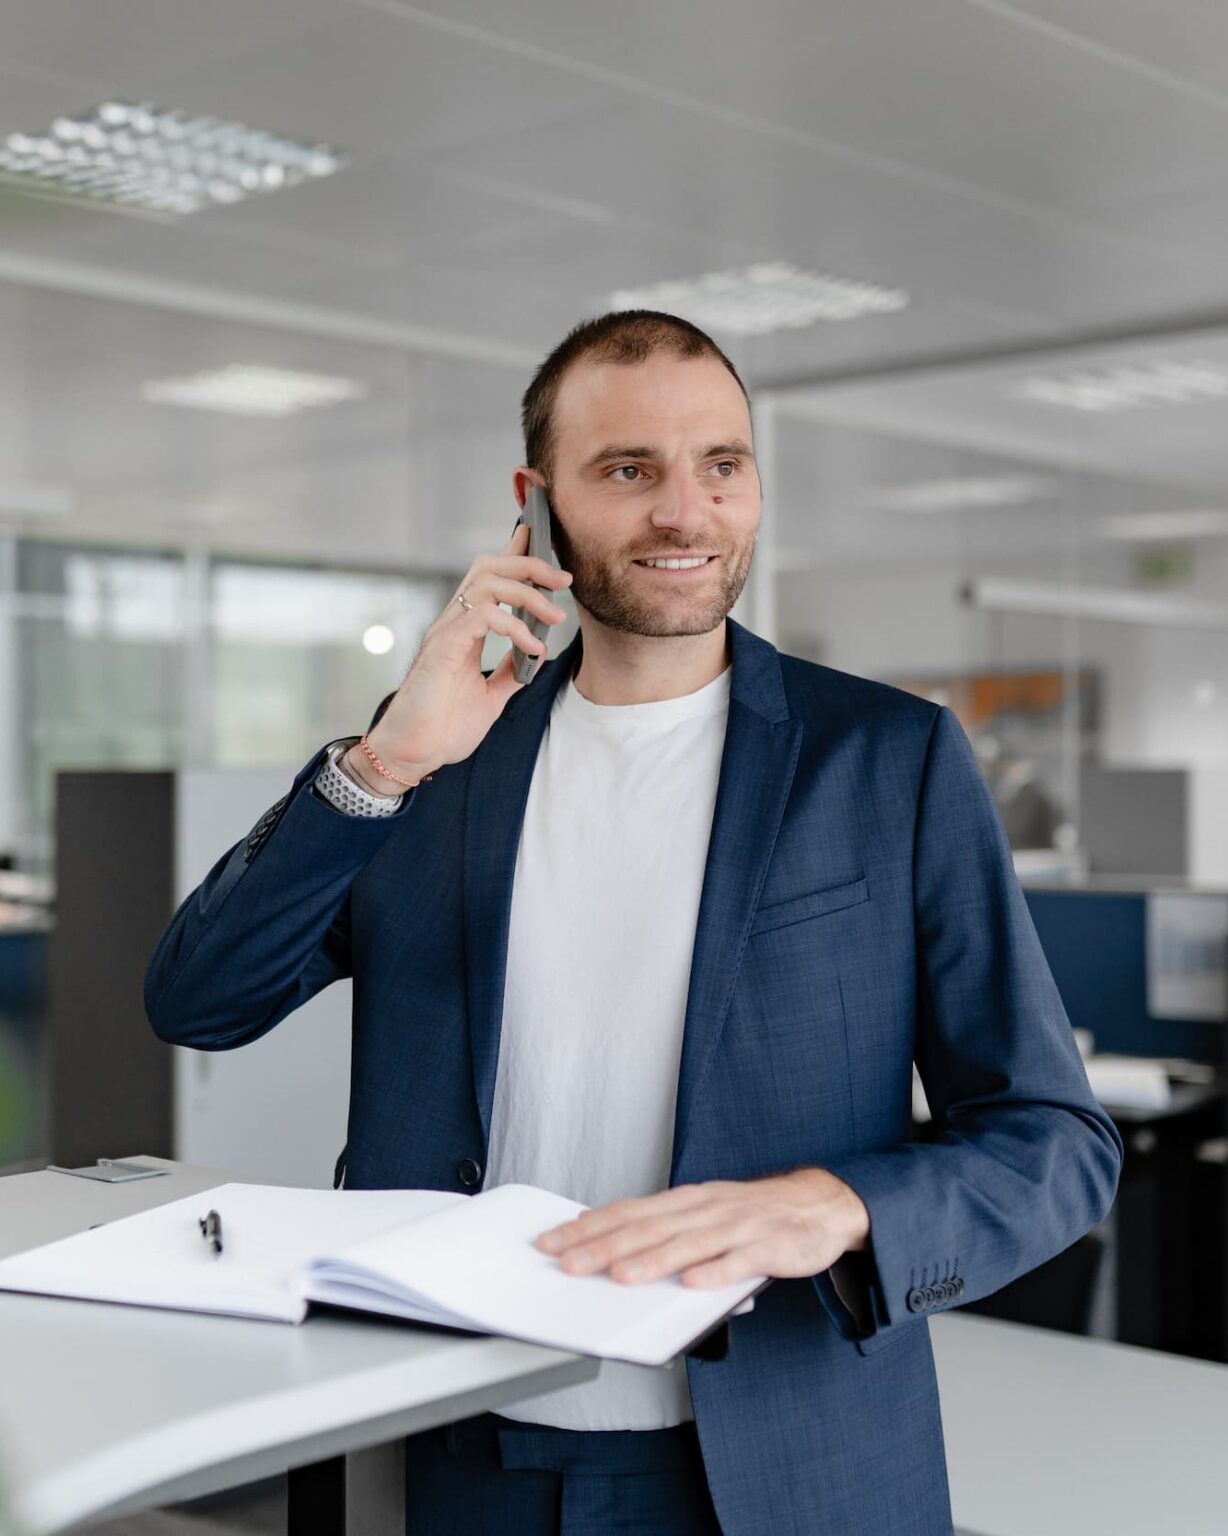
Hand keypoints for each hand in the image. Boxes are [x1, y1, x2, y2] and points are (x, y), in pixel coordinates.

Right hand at [348, 522, 571, 787]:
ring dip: (528, 593)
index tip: (540, 539)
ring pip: (488, 582)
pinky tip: (532, 648)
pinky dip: (515, 627)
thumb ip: (510, 672)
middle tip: (564, 580)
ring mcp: (447, 631)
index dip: (515, 554)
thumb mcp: (491, 697)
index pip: (490, 579)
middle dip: (530, 565)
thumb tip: (536, 656)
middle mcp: (454, 622)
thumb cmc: (443, 727)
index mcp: (464, 630)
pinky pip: (484, 616)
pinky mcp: (444, 646)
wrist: (414, 754)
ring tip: (555, 617)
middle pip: (490, 567)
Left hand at [535, 1169, 870, 1289]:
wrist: (820, 1205)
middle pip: (649, 1228)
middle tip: (568, 1264)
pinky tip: (694, 1284)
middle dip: (605, 1247)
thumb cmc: (753, 1216)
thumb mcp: (704, 1213)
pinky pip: (740, 1262)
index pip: (628, 1212)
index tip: (553, 1241)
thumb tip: (613, 1248)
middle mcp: (706, 1209)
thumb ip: (665, 1229)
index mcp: (687, 1201)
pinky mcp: (769, 1248)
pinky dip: (716, 1273)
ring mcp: (737, 1227)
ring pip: (689, 1244)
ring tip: (621, 1276)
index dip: (588, 1226)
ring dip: (653, 1261)